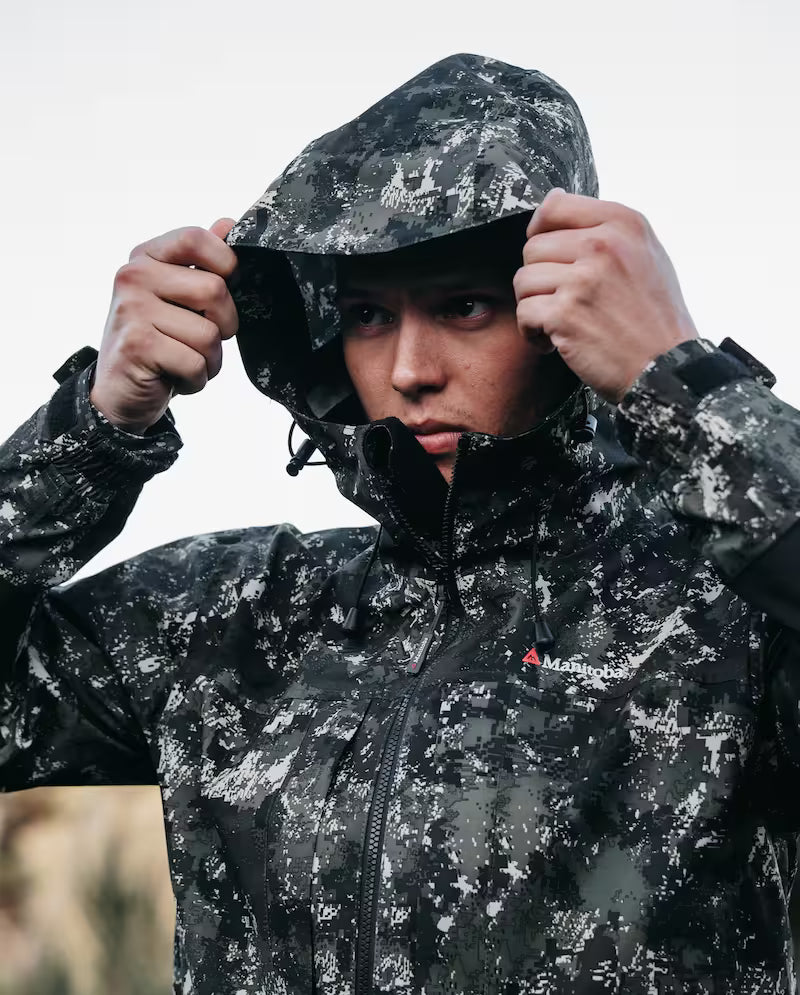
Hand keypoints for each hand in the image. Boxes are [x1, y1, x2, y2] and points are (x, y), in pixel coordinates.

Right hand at [90, 218, 238, 433]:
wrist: (120, 391)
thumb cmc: (157, 341)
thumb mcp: (178, 298)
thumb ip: (201, 262)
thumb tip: (228, 224)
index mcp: (146, 257)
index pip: (196, 239)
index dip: (226, 264)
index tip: (226, 287)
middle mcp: (133, 276)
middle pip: (215, 290)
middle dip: (225, 326)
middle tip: (202, 339)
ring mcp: (131, 309)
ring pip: (209, 335)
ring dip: (210, 360)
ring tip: (184, 361)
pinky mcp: (137, 344)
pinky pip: (196, 363)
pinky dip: (196, 379)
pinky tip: (173, 376)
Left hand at [514, 189, 697, 403]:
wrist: (668, 368)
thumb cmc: (656, 317)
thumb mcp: (647, 254)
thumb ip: (605, 227)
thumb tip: (553, 199)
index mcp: (623, 224)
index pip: (555, 206)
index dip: (539, 231)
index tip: (546, 255)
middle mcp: (603, 245)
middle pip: (533, 248)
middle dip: (539, 279)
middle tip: (559, 302)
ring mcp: (583, 279)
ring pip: (523, 280)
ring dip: (533, 306)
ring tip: (557, 323)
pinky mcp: (565, 315)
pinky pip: (524, 313)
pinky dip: (532, 333)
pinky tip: (552, 342)